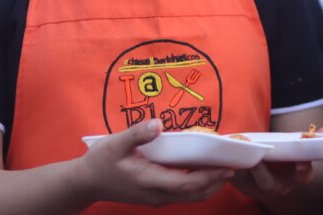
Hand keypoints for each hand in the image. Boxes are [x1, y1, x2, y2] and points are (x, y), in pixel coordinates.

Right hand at [73, 120, 233, 205]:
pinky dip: (198, 185)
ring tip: (225, 169)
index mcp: (150, 181)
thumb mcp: (115, 143)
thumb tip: (157, 124)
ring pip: (190, 197)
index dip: (209, 177)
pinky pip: (183, 194)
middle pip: (195, 193)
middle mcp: (157, 194)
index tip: (228, 168)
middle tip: (236, 166)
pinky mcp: (156, 196)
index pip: (187, 184)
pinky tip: (204, 171)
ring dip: (209, 185)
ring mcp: (157, 198)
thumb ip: (136, 134)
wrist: (86, 182)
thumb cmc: (100, 161)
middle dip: (216, 182)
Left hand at [231, 123, 322, 199]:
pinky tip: (224, 155)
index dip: (303, 169)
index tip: (303, 160)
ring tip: (237, 152)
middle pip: (269, 184)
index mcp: (295, 177)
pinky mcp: (240, 184)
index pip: (303, 176)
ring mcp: (257, 188)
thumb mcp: (299, 146)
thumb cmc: (285, 155)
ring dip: (241, 168)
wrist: (263, 166)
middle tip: (257, 157)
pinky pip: (233, 178)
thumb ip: (314, 138)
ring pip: (247, 182)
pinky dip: (229, 166)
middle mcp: (278, 187)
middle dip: (262, 172)